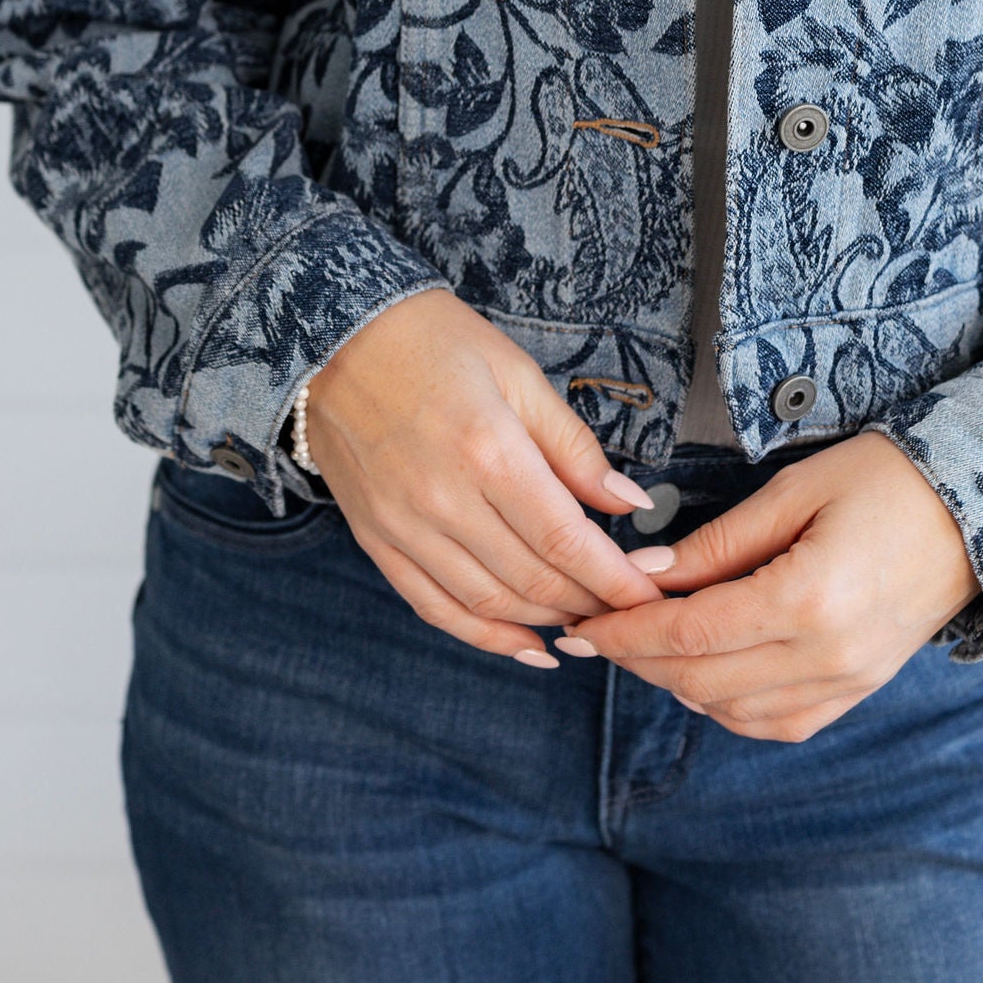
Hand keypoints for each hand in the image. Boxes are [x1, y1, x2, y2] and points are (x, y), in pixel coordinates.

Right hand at [303, 291, 672, 665]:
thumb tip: (630, 503)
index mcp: (488, 449)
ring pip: (489, 602)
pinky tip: (527, 646)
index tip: (650, 596)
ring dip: (546, 622)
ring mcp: (403, 526)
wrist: (331, 335)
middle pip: (533, 579)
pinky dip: (485, 636)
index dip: (615, 579)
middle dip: (592, 603)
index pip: (565, 539)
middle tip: (628, 610)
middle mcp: (443, 499)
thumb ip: (573, 447)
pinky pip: (435, 607)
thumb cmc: (434, 342)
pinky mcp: (376, 540)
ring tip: (587, 621)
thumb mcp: (517, 375)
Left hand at [554, 431, 978, 740]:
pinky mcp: (857, 692)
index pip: (688, 633)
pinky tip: (703, 671)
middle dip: (635, 658)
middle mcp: (827, 658)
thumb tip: (644, 574)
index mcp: (809, 601)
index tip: (580, 621)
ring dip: (675, 683)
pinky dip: (725, 706)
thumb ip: (717, 542)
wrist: (979, 509)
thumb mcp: (795, 490)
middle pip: (698, 680)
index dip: (624, 631)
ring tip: (643, 643)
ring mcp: (847, 684)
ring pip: (729, 712)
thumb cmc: (888, 480)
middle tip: (594, 630)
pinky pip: (774, 724)